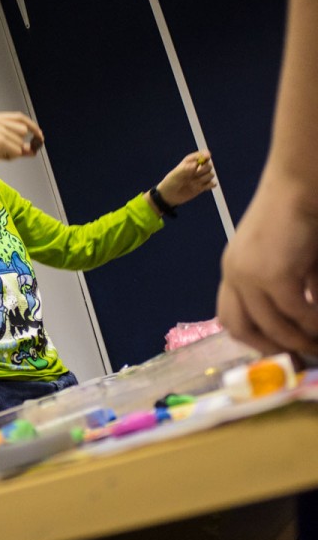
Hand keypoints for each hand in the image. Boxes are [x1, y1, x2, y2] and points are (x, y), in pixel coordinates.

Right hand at [0, 111, 43, 174]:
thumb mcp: (0, 145)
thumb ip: (17, 145)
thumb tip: (34, 149)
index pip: (20, 118)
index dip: (32, 126)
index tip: (40, 135)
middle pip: (23, 130)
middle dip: (21, 143)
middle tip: (7, 152)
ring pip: (21, 142)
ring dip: (14, 152)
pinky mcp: (0, 141)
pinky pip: (17, 151)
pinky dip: (12, 157)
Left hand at [155, 150, 215, 206]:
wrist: (169, 196)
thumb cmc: (170, 182)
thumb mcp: (175, 175)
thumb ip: (185, 169)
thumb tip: (196, 164)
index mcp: (190, 161)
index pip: (203, 155)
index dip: (206, 155)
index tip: (207, 157)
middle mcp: (197, 168)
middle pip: (209, 165)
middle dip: (204, 169)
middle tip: (195, 174)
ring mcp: (200, 177)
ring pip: (211, 174)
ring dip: (204, 179)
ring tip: (193, 184)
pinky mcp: (203, 186)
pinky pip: (213, 183)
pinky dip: (210, 185)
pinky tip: (202, 187)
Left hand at [217, 171, 317, 354]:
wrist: (301, 183)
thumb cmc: (299, 216)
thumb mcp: (287, 258)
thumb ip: (287, 287)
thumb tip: (303, 322)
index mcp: (233, 269)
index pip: (229, 315)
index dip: (251, 337)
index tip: (276, 348)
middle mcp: (234, 274)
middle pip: (239, 327)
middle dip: (269, 348)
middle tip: (298, 357)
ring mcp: (250, 276)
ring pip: (272, 326)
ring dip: (299, 340)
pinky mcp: (274, 276)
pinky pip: (296, 313)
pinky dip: (314, 322)